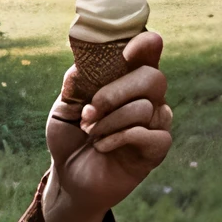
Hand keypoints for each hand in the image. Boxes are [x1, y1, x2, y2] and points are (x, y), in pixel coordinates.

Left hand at [42, 31, 173, 221]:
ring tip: (91, 132)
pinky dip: (119, 139)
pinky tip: (103, 147)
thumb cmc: (71, 135)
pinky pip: (149, 135)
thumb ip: (77, 83)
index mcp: (128, 78)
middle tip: (90, 110)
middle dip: (116, 93)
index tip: (128, 50)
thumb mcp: (64, 105)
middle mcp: (148, 96)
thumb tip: (83, 66)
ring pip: (145, 108)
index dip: (146, 44)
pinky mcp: (157, 149)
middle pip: (153, 77)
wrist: (68, 177)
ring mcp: (156, 122)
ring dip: (109, 121)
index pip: (149, 51)